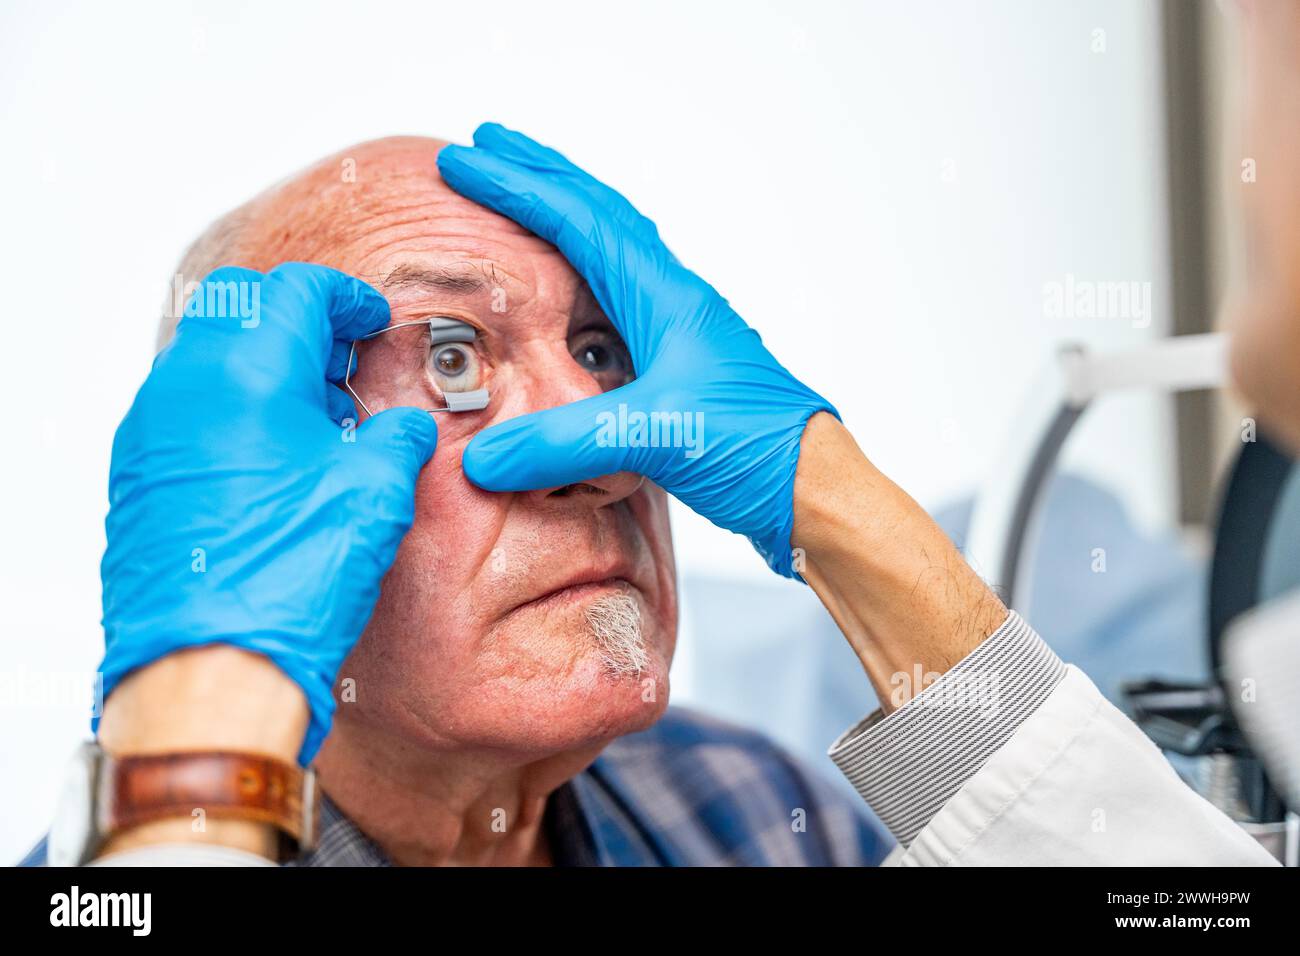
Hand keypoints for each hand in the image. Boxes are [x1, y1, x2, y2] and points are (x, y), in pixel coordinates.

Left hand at [96, 263, 437, 763]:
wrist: (208, 673)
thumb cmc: (282, 587)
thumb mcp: (372, 497)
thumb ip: (395, 440)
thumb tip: (404, 429)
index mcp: (245, 376)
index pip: (295, 291)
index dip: (345, 298)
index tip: (369, 318)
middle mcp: (184, 391)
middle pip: (240, 308)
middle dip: (297, 319)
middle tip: (343, 355)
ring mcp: (152, 433)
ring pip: (207, 357)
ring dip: (263, 363)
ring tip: (316, 413)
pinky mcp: (139, 476)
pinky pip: (184, 408)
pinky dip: (231, 406)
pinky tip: (275, 457)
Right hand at [438, 124, 836, 577]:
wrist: (816, 493)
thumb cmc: (759, 449)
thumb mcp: (653, 437)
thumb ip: (564, 443)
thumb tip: (483, 456)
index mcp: (668, 299)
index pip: (581, 222)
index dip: (519, 186)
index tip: (467, 157)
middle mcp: (676, 305)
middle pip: (600, 216)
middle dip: (541, 175)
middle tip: (490, 145)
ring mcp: (682, 337)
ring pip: (614, 254)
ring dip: (567, 218)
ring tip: (525, 200)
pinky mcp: (682, 375)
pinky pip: (622, 305)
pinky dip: (586, 281)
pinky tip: (572, 300)